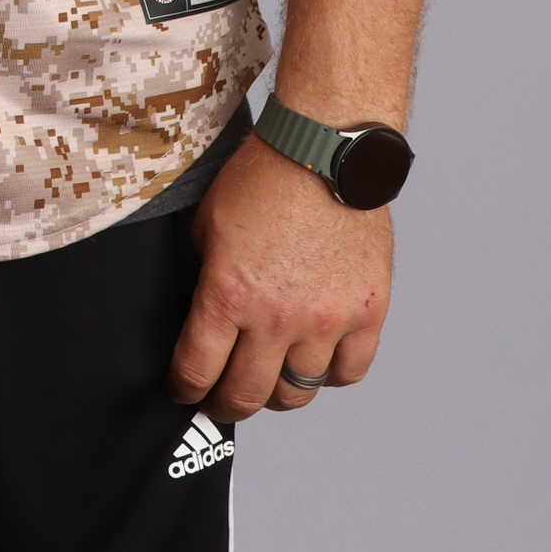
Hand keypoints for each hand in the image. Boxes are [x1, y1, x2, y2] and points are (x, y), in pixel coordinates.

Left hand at [167, 136, 390, 421]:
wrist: (323, 148)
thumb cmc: (263, 176)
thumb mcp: (207, 224)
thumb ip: (204, 276)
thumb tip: (200, 315)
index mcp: (228, 294)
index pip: (197, 372)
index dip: (184, 388)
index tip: (184, 389)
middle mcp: (277, 317)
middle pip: (246, 396)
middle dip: (225, 403)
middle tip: (222, 398)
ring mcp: (326, 319)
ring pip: (298, 392)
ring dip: (278, 391)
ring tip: (270, 379)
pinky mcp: (366, 312)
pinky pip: (348, 371)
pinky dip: (330, 372)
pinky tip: (316, 358)